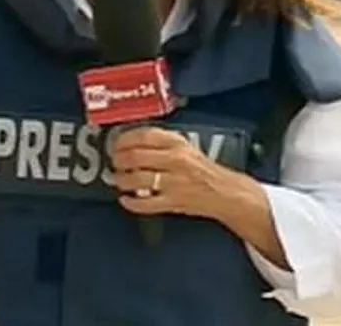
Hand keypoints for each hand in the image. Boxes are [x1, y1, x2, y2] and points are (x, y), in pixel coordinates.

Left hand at [109, 126, 238, 219]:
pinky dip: (131, 203)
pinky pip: (145, 204)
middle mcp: (175, 160)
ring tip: (117, 180)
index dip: (124, 140)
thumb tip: (133, 143)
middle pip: (135, 157)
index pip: (144, 135)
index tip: (116, 143)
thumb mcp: (185, 146)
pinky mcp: (173, 202)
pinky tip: (125, 200)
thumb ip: (162, 143)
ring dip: (121, 180)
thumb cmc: (204, 169)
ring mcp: (173, 182)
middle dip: (118, 160)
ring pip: (137, 179)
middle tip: (114, 162)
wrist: (226, 192)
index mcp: (177, 143)